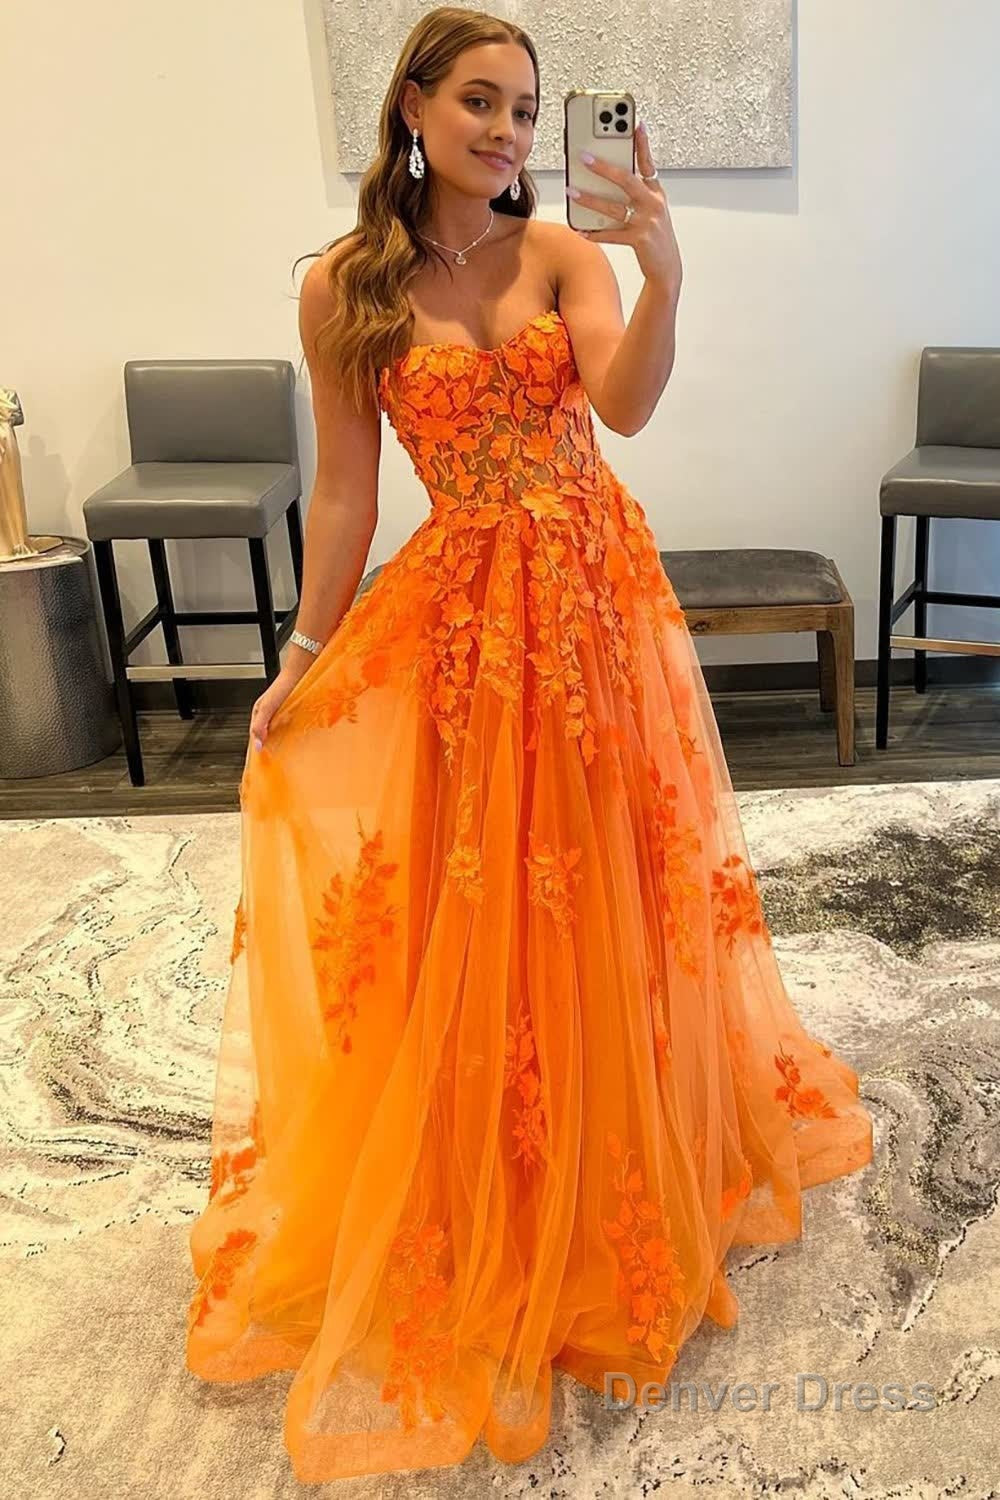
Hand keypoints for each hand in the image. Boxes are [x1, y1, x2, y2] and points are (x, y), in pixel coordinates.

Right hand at [248, 664, 305, 752]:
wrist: (301, 672)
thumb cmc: (284, 685)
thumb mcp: (267, 708)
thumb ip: (259, 726)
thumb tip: (257, 745)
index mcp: (257, 713)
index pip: (255, 736)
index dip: (259, 748)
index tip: (264, 762)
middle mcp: (268, 714)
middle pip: (267, 736)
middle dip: (272, 746)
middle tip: (278, 759)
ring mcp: (280, 714)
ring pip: (279, 732)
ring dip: (284, 740)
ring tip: (288, 751)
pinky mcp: (291, 713)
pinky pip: (290, 728)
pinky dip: (293, 734)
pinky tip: (298, 738)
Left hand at [568, 121, 681, 293]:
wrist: (667, 266)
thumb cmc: (654, 235)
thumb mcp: (651, 209)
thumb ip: (634, 193)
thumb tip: (606, 179)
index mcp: (655, 192)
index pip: (647, 163)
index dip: (642, 143)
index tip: (635, 124)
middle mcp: (653, 204)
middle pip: (627, 180)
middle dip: (604, 167)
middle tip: (584, 157)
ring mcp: (647, 222)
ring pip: (614, 207)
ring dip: (590, 199)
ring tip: (572, 191)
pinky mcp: (640, 240)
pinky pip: (611, 235)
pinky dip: (594, 232)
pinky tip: (580, 229)